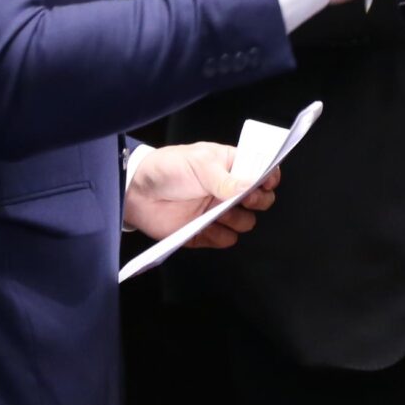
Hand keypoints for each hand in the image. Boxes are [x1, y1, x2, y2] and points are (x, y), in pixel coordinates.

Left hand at [124, 143, 278, 248]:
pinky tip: (207, 226)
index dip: (269, 177)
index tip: (267, 183)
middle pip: (259, 200)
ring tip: (219, 212)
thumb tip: (252, 185)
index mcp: (229, 167)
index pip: (261, 171)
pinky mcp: (204, 232)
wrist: (135, 192)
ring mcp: (216, 212)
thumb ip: (226, 178)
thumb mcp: (199, 164)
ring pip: (245, 222)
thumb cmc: (167, 168)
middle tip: (245, 198)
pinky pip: (225, 239)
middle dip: (257, 201)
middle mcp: (227, 190)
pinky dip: (221, 236)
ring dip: (238, 219)